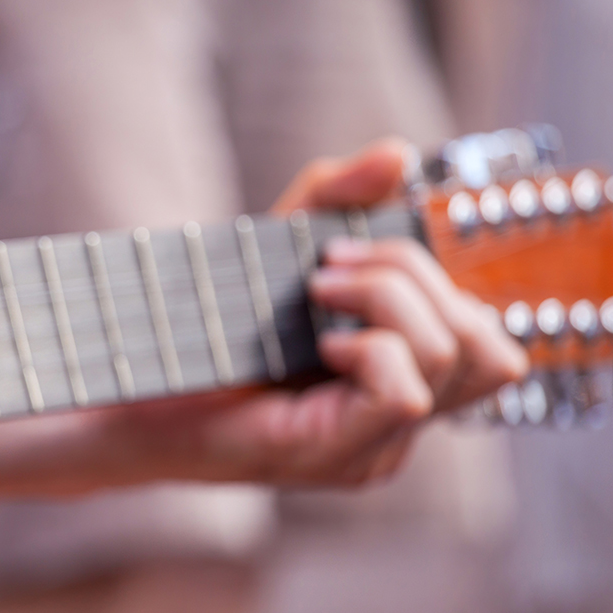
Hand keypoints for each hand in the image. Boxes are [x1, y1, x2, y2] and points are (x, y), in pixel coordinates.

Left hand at [112, 138, 528, 484]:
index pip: (491, 347)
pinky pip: (404, 392)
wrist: (121, 391)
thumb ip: (334, 199)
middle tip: (327, 273)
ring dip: (389, 301)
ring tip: (316, 299)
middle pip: (488, 349)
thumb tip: (397, 155)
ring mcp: (373, 451)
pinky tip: (317, 344)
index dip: (436, 281)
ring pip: (452, 360)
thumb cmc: (197, 330)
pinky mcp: (333, 456)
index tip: (341, 255)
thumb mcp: (274, 249)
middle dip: (414, 278)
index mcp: (398, 387)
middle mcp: (397, 431)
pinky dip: (368, 345)